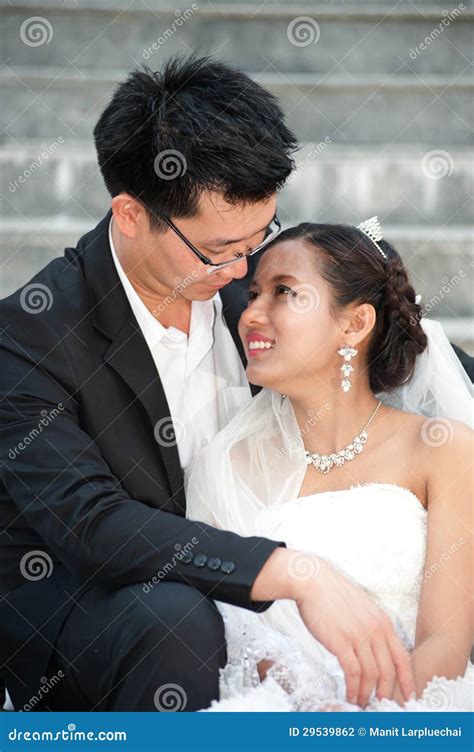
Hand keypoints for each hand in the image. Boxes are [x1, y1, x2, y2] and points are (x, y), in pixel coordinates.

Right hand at [251, 547, 414, 706]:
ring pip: (371, 675)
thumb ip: (372, 626)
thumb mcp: (363, 607)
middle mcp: (375, 630)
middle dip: (386, 692)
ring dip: (367, 693)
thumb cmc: (333, 594)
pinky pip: (352, 672)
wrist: (313, 580)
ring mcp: (359, 635)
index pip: (402, 658)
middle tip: (380, 704)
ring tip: (361, 703)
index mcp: (383, 622)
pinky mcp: (341, 641)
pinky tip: (349, 694)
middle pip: (389, 671)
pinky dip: (353, 688)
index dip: (407, 680)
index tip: (409, 696)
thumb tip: (375, 648)